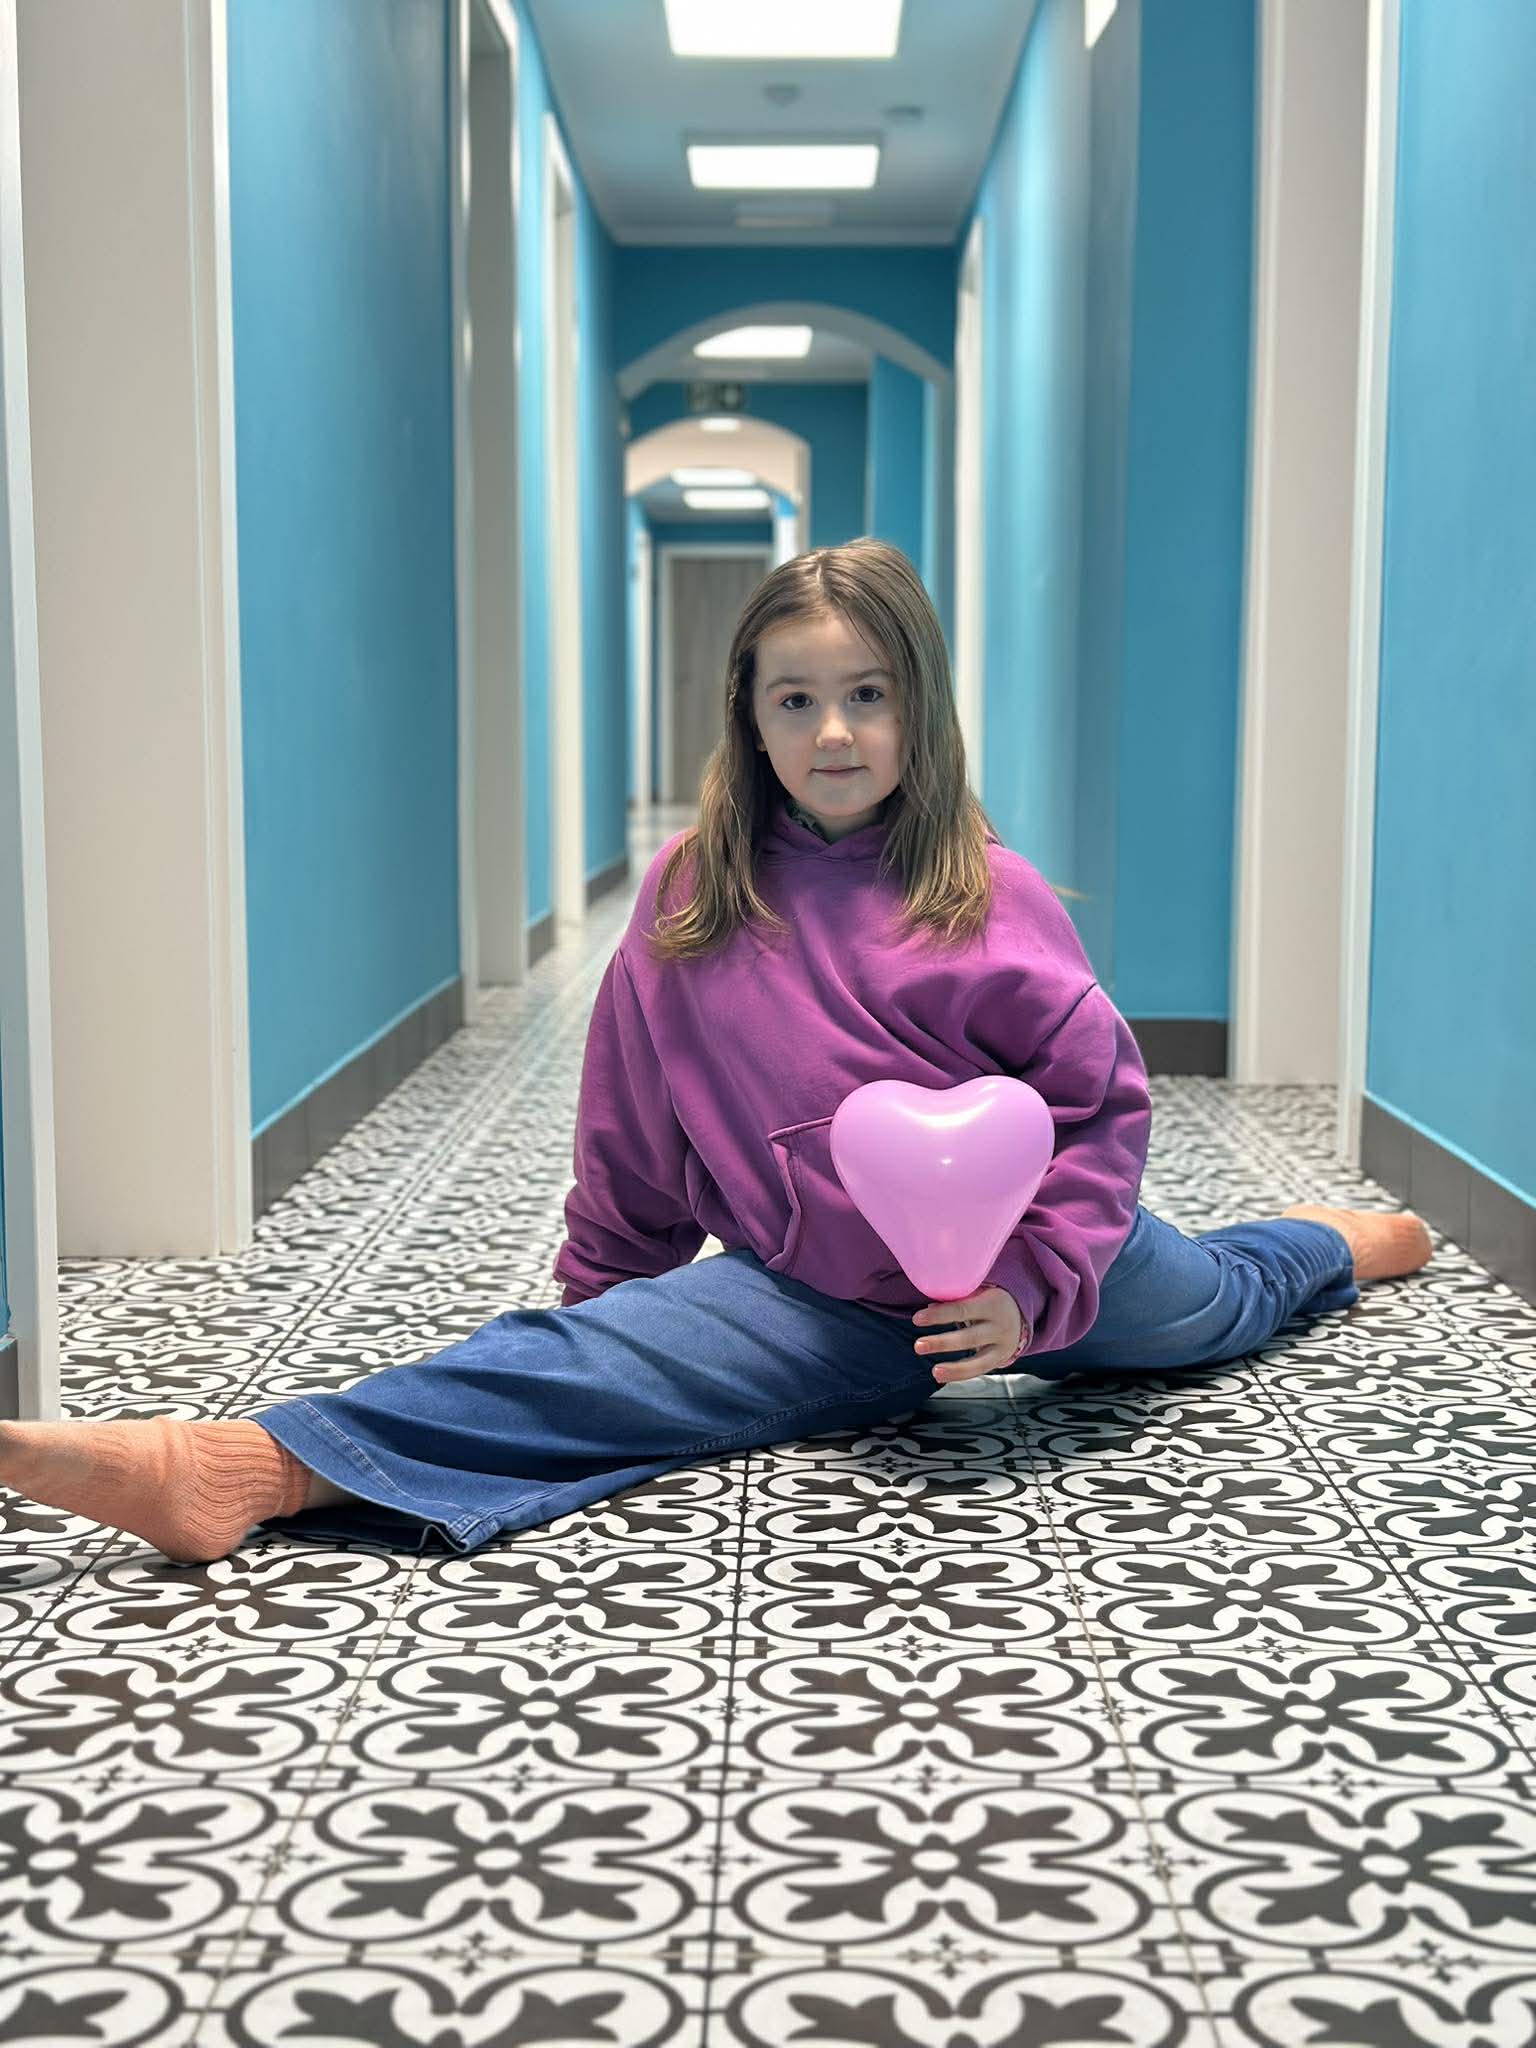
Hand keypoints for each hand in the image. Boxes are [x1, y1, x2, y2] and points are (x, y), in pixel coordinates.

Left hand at [912, 1285, 1026, 1382]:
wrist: (1020, 1313)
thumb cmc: (989, 1300)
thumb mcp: (978, 1292)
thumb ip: (955, 1298)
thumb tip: (928, 1308)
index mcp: (992, 1303)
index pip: (962, 1309)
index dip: (939, 1315)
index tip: (917, 1319)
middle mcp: (999, 1326)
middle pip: (969, 1337)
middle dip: (942, 1343)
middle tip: (918, 1346)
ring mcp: (1002, 1345)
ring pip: (978, 1360)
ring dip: (954, 1368)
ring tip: (934, 1371)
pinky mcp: (1001, 1359)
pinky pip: (980, 1370)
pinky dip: (961, 1375)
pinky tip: (942, 1376)